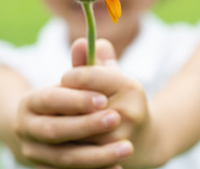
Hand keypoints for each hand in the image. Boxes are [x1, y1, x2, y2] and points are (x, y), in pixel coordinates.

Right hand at [13, 40, 133, 167]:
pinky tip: (117, 167)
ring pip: (63, 158)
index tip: (103, 98)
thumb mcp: (78, 82)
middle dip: (86, 126)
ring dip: (96, 156)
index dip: (75, 99)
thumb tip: (86, 41)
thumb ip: (84, 64)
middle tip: (116, 119)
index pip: (49, 100)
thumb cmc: (71, 101)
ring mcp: (34, 155)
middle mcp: (26, 130)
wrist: (53, 134)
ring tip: (126, 148)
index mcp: (30, 103)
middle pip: (54, 130)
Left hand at [62, 39, 155, 167]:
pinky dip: (65, 141)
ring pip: (76, 129)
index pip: (89, 76)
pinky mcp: (108, 159)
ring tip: (54, 116)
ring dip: (61, 122)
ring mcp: (118, 140)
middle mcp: (127, 114)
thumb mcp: (111, 77)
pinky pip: (77, 149)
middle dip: (65, 101)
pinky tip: (59, 136)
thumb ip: (92, 59)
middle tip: (56, 99)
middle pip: (80, 104)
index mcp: (130, 88)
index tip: (65, 78)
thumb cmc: (120, 100)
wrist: (145, 141)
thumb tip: (78, 42)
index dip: (71, 76)